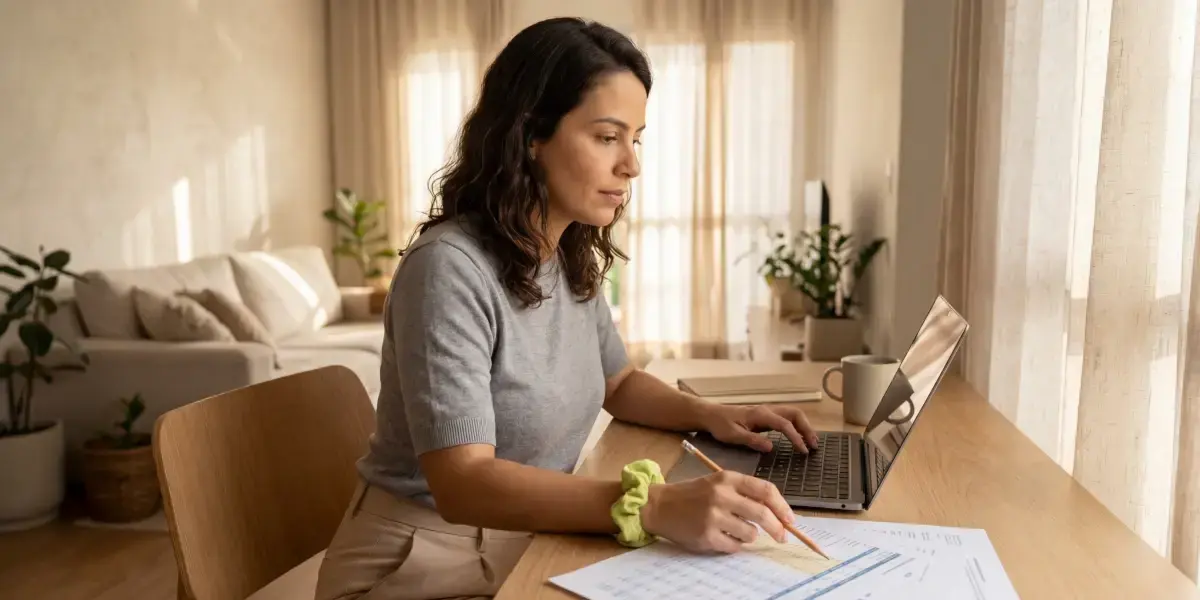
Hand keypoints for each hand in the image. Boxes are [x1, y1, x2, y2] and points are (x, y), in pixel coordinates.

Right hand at [640, 470, 793, 552]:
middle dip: (777, 528)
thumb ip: (744, 494)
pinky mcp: (706, 535)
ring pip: (750, 533)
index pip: (765, 490)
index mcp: (727, 479)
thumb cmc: (693, 495)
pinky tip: (723, 537)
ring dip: (750, 536)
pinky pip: (735, 546)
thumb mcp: (718, 484)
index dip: (782, 506)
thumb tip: (778, 514)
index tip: (790, 519)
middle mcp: (721, 495)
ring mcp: (713, 516)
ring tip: (736, 531)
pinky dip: (734, 545)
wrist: (660, 505)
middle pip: (762, 514)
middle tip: (782, 536)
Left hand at [701, 404, 819, 452]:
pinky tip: (800, 438)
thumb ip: (751, 440)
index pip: (785, 424)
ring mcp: (768, 412)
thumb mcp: (733, 435)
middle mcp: (767, 410)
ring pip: (793, 415)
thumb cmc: (720, 425)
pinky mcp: (766, 416)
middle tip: (814, 446)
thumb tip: (771, 447)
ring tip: (812, 443)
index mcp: (760, 415)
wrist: (711, 415)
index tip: (803, 451)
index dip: (796, 437)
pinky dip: (797, 427)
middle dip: (807, 429)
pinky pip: (787, 419)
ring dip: (804, 427)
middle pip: (795, 414)